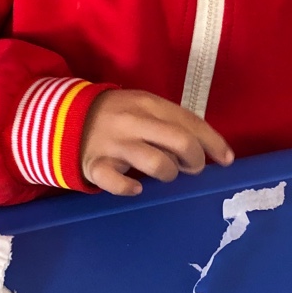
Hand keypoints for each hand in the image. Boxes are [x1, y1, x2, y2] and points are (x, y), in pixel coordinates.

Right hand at [81, 90, 234, 197]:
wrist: (64, 120)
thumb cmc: (118, 117)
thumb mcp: (144, 109)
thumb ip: (172, 123)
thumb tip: (207, 148)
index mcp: (148, 103)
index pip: (190, 122)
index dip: (213, 143)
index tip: (227, 160)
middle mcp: (133, 121)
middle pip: (180, 141)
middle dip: (195, 159)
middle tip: (193, 168)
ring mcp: (114, 144)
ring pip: (157, 163)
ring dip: (169, 172)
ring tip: (166, 173)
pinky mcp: (96, 165)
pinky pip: (118, 183)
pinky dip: (131, 188)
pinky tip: (136, 187)